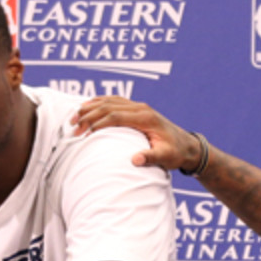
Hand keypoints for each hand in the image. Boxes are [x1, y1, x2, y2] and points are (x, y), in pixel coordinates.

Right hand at [72, 96, 202, 171]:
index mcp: (146, 118)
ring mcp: (139, 106)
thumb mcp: (166, 157)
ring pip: (109, 101)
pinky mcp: (137, 109)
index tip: (84, 133)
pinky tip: (86, 107)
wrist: (187, 146)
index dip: (98, 123)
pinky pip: (114, 100)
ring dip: (90, 108)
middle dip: (88, 116)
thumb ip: (151, 157)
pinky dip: (98, 102)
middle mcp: (141, 108)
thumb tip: (135, 160)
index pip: (116, 116)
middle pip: (108, 106)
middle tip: (73, 129)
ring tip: (74, 118)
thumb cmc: (176, 153)